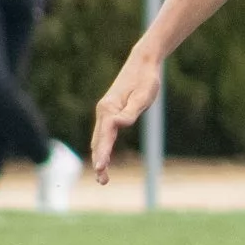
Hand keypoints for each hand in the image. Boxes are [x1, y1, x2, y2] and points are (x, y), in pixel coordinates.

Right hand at [90, 49, 160, 182]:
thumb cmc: (146, 80)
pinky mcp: (110, 113)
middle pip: (99, 141)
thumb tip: (119, 124)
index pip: (105, 135)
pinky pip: (103, 135)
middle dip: (100, 161)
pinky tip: (104, 159)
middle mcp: (103, 111)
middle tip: (102, 181)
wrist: (143, 64)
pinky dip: (101, 148)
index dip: (103, 153)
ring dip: (99, 158)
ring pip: (99, 139)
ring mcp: (105, 112)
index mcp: (109, 109)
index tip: (101, 168)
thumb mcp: (143, 96)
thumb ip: (130, 112)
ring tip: (102, 177)